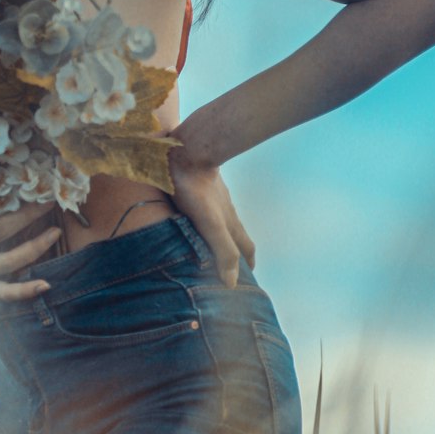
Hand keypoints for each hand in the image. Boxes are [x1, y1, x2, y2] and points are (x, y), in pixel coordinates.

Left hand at [165, 137, 254, 288]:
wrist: (186, 150)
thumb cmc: (195, 189)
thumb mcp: (211, 224)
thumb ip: (223, 250)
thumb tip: (232, 284)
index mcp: (230, 222)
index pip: (244, 247)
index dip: (247, 263)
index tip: (248, 276)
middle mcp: (225, 209)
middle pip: (234, 233)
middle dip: (235, 250)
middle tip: (231, 264)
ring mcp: (213, 196)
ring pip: (220, 219)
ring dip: (219, 233)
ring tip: (211, 243)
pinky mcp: (197, 185)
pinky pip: (204, 205)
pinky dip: (204, 217)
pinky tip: (193, 216)